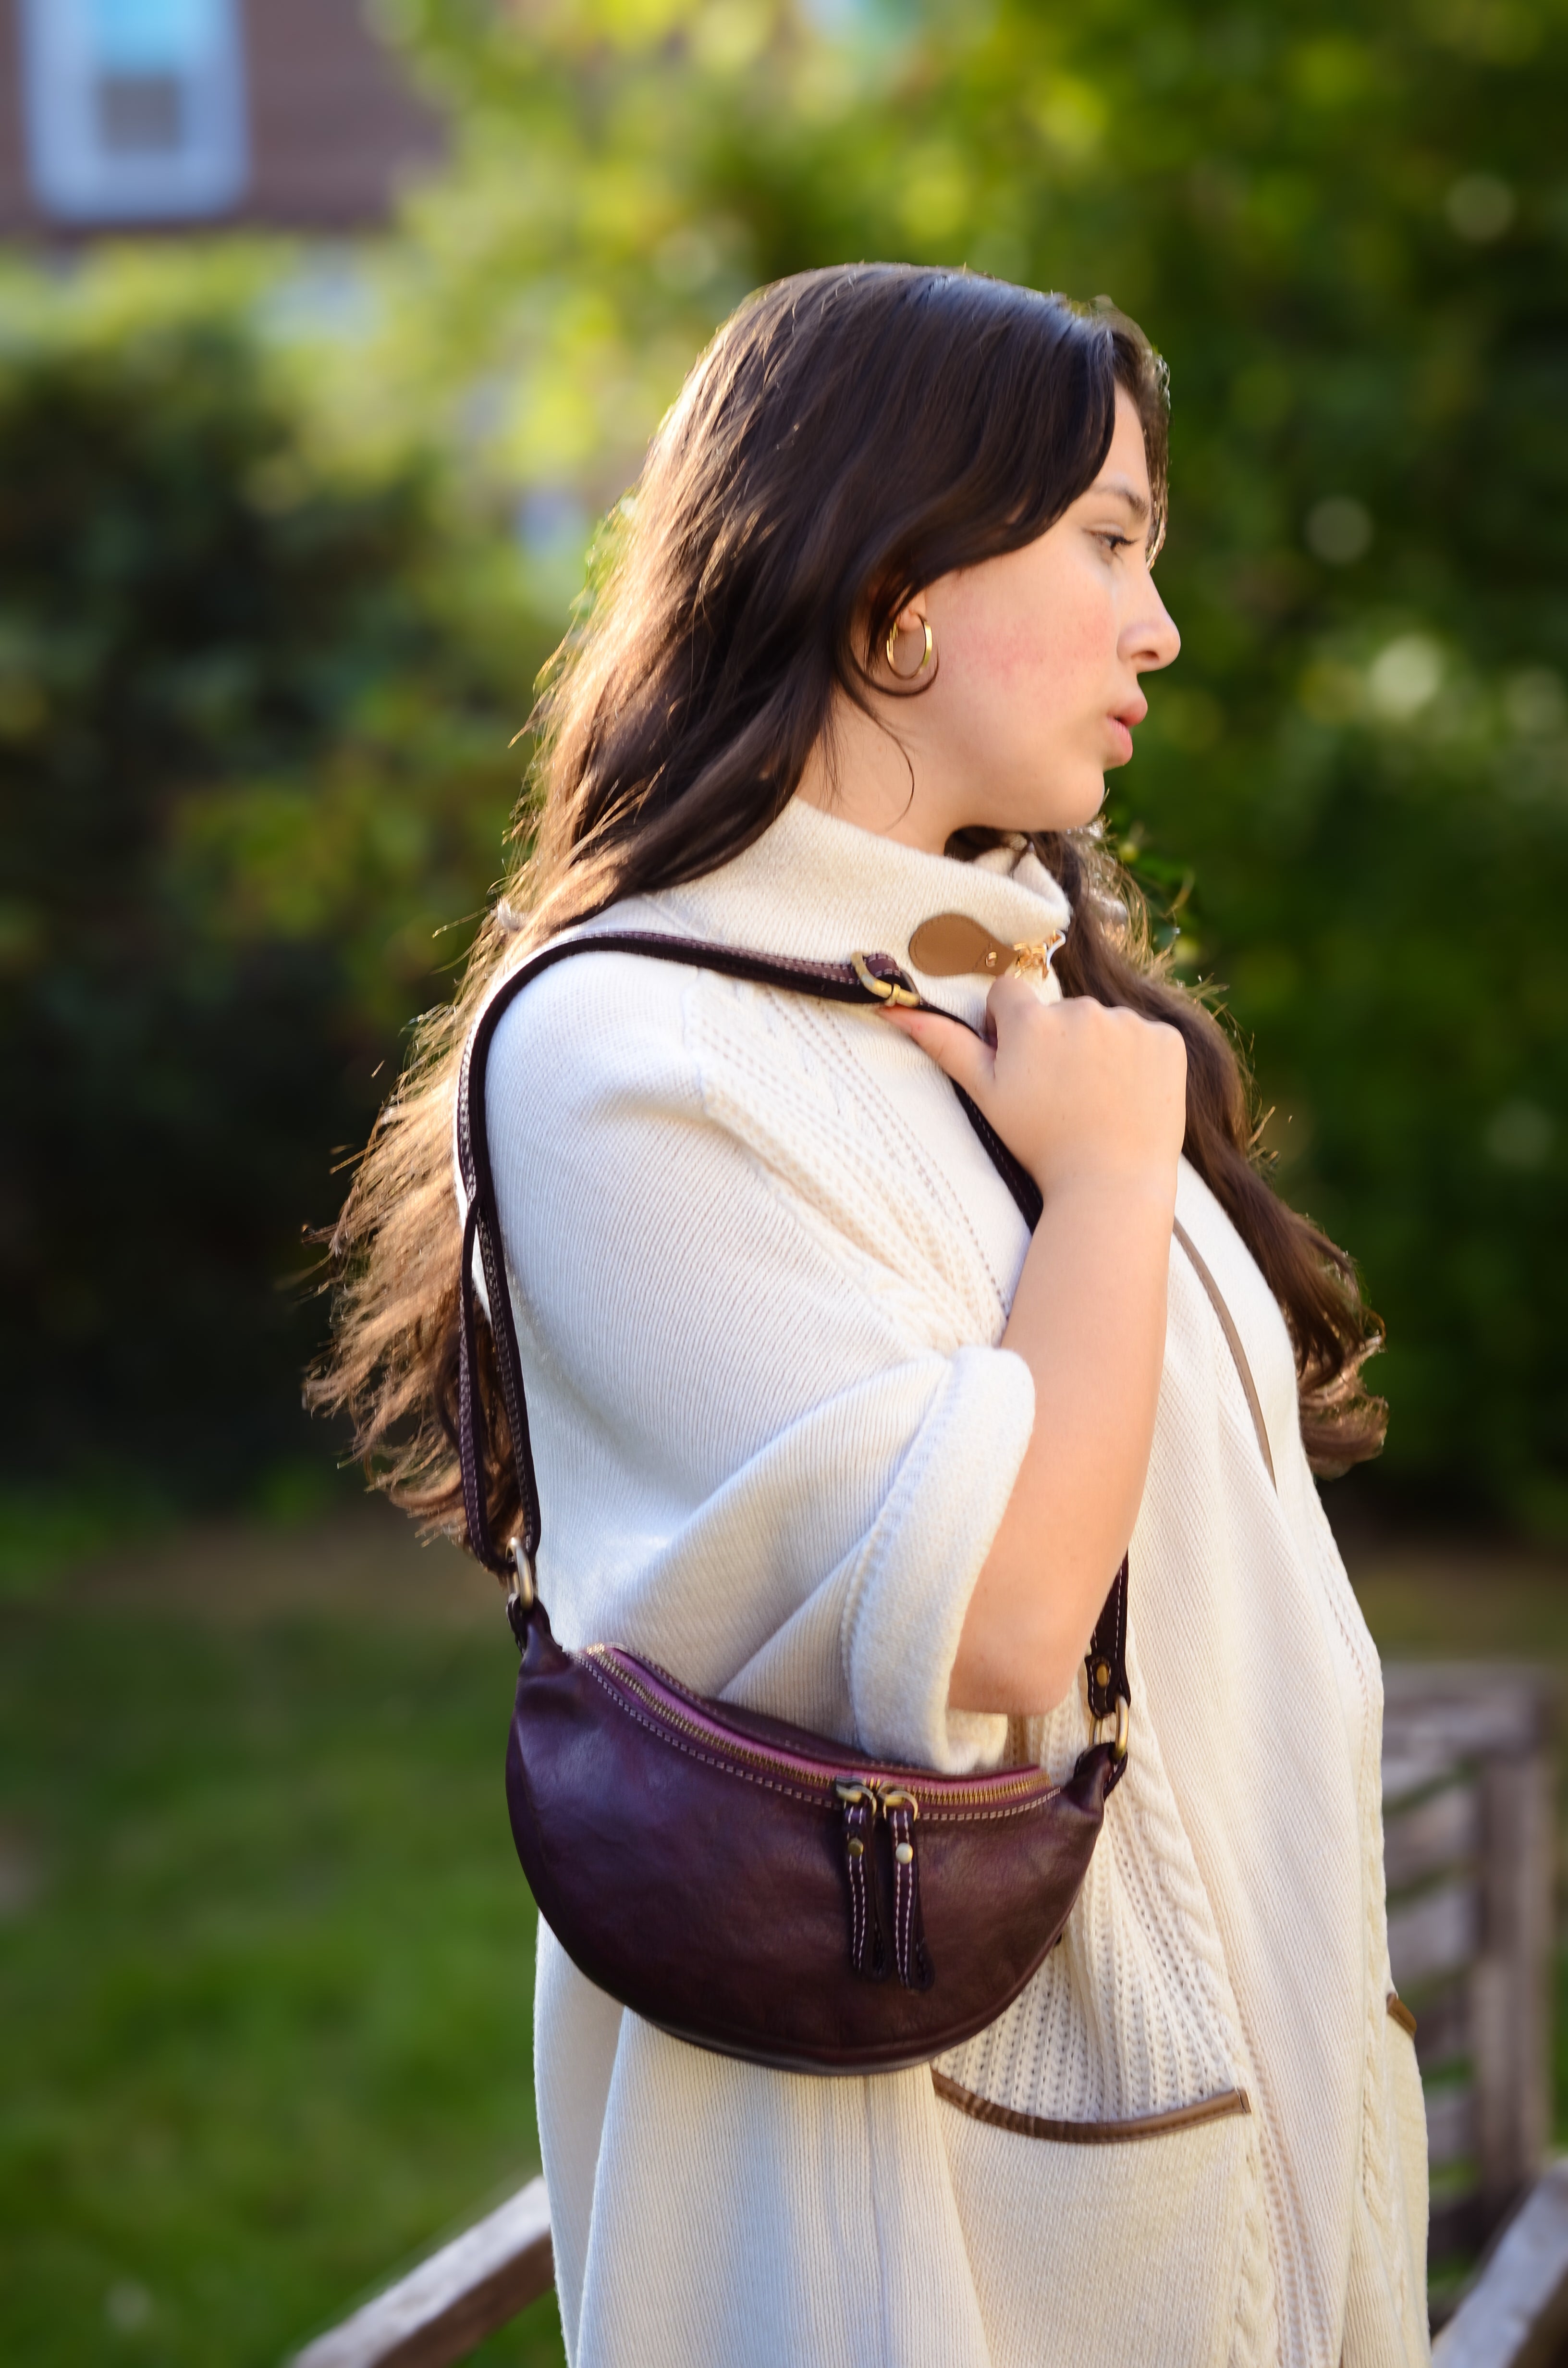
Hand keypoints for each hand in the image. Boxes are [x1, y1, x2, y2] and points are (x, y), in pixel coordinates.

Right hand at [882, 977, 1186, 1199]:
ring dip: (1099, 1051)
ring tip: (1097, 1100)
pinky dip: (1139, 1061)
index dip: (1008, 1029)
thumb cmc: (1040, 1144)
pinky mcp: (1167, 1040)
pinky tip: (1129, 1097)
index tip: (1020, 1066)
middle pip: (1059, 1011)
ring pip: (1104, 1024)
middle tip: (1061, 1095)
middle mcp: (1082, 1009)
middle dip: (1056, 1042)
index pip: (1009, 996)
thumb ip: (946, 1045)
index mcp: (1032, 1020)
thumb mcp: (986, 1095)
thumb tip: (896, 1008)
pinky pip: (1146, 1037)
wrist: (1110, 1184)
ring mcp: (1130, 1024)